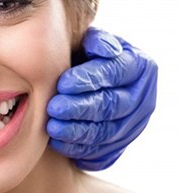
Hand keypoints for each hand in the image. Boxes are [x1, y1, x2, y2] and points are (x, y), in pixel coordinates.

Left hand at [46, 27, 157, 170]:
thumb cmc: (86, 58)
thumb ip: (95, 41)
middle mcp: (140, 97)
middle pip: (111, 105)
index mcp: (138, 66)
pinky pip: (99, 151)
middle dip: (80, 108)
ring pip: (105, 131)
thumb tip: (102, 48)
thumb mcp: (92, 43)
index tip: (63, 83)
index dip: (89, 79)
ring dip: (77, 131)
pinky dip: (78, 148)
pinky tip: (58, 142)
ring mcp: (132, 124)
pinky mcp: (118, 145)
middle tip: (54, 107)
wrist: (90, 85)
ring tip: (52, 127)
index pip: (116, 72)